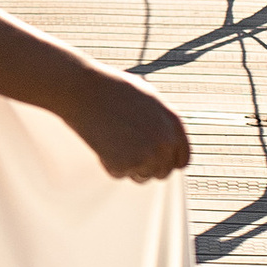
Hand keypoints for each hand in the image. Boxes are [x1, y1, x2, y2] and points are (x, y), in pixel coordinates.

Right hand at [71, 67, 190, 182]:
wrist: (84, 90)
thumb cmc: (111, 89)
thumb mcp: (147, 98)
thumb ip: (161, 121)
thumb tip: (163, 140)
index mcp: (173, 124)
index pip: (181, 160)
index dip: (167, 162)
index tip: (153, 162)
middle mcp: (165, 142)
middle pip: (162, 173)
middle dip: (146, 167)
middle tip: (127, 153)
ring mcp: (147, 155)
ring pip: (141, 177)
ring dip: (128, 166)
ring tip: (112, 141)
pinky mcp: (125, 164)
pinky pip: (118, 174)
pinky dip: (107, 163)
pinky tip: (101, 142)